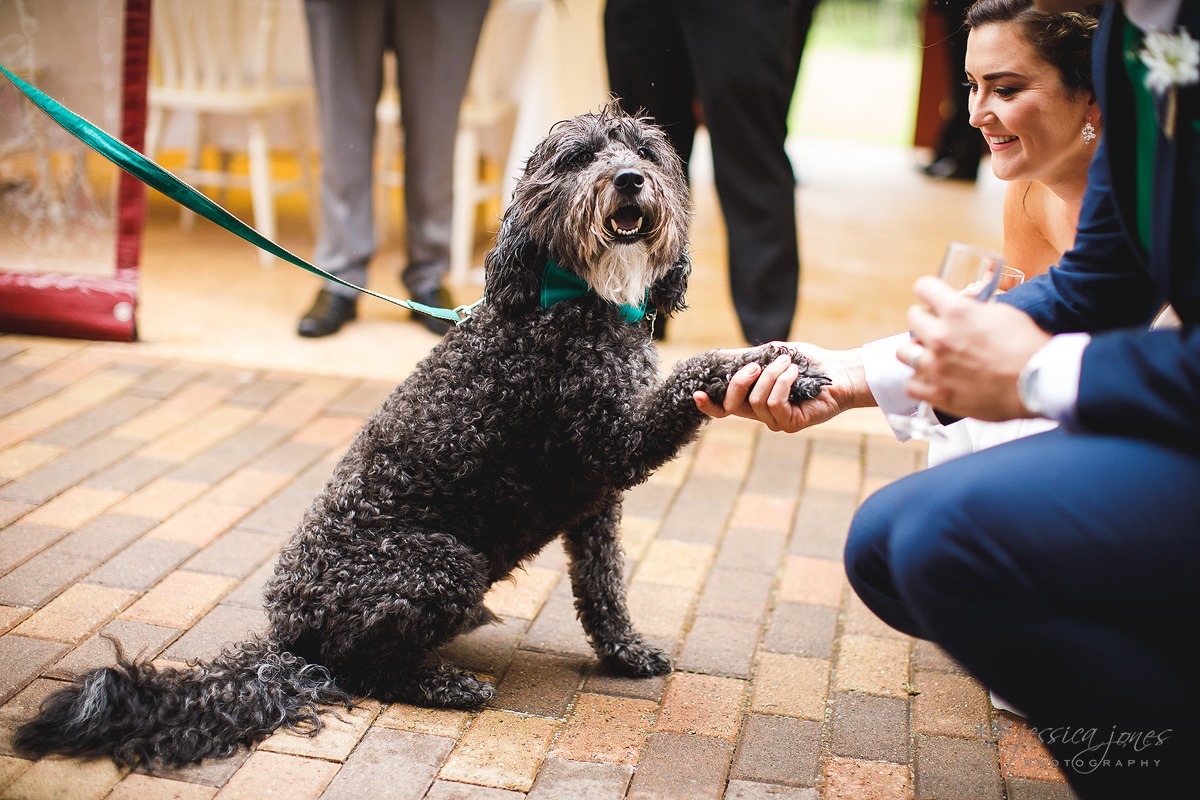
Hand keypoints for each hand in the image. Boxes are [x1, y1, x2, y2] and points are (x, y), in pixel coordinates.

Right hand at [693, 344, 872, 432]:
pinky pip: (775, 404)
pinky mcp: (792, 424)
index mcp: (752, 399)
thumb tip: (716, 355)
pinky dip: (783, 383)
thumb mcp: (768, 356)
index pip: (723, 409)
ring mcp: (776, 422)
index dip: (708, 405)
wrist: (837, 370)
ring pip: (757, 401)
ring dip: (771, 376)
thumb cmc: (805, 363)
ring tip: (787, 362)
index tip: (698, 393)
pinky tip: (794, 373)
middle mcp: (761, 415)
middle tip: (757, 364)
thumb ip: (743, 358)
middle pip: (733, 406)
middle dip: (741, 381)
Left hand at [903, 277, 1050, 420]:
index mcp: (958, 312)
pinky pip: (910, 384)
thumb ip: (978, 308)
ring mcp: (937, 367)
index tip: (932, 298)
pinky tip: (930, 380)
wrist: (1039, 383)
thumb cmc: (1029, 348)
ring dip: (916, 351)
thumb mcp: (1004, 313)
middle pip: (912, 318)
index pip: (924, 287)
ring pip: (904, 352)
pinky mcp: (938, 393)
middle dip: (924, 320)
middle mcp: (941, 337)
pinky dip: (919, 382)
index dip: (929, 292)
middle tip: (936, 328)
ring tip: (930, 356)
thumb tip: (969, 304)